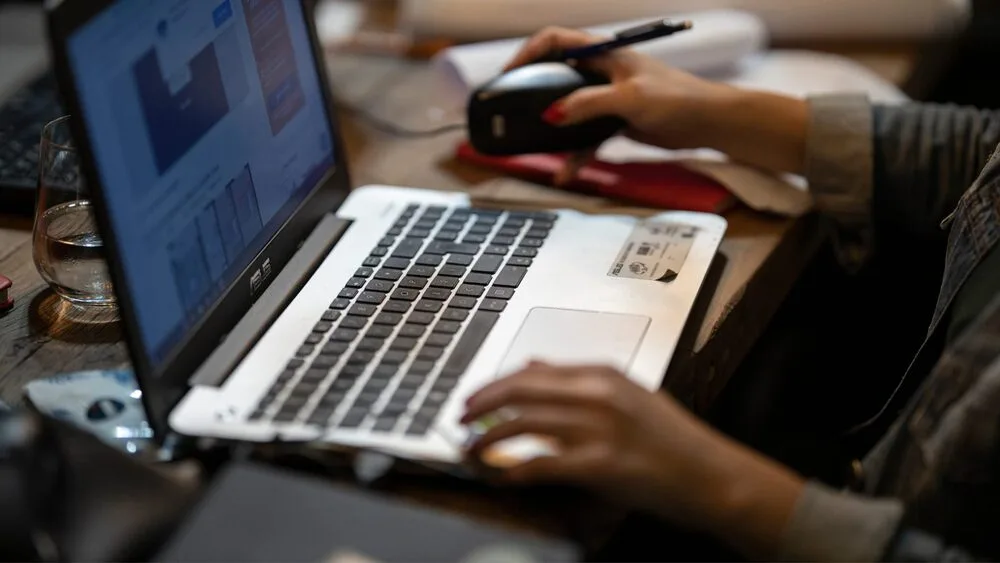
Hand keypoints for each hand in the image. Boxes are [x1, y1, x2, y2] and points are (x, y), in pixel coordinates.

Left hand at [461, 362, 805, 557]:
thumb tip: (533, 366)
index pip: (530, 372)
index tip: (473, 398)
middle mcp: (597, 394)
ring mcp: (598, 428)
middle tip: (459, 420)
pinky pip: (541, 464)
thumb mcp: (626, 394)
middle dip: (481, 405)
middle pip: (519, 391)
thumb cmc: (672, 440)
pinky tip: (502, 476)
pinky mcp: (600, 463)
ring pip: (522, 424)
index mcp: (601, 374)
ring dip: (487, 439)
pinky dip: (513, 470)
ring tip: (471, 451)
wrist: (711, 475)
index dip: (493, 386)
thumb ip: (578, 380)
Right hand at [506, 27, 808, 181]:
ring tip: (532, 145)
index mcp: (603, 53)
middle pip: (555, 76)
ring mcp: (607, 97)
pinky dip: (576, 154)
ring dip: (553, 130)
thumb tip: (552, 114)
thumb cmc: (677, 98)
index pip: (555, 41)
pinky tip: (567, 171)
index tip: (508, 72)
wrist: (708, 122)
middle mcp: (601, 72)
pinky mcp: (615, 121)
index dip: (528, 52)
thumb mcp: (629, 98)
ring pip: (568, 111)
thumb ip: (588, 104)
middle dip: (531, 92)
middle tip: (511, 109)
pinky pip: (586, 137)